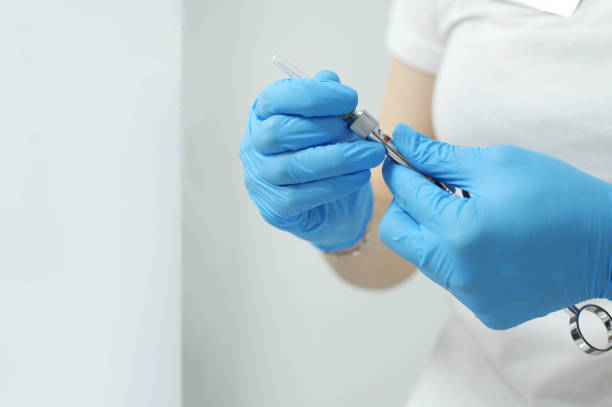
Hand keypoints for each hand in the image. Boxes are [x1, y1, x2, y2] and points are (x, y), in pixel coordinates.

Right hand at [239, 71, 385, 251]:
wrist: (332, 205)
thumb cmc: (326, 155)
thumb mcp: (330, 123)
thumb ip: (327, 101)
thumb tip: (329, 81)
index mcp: (263, 116)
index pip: (276, 99)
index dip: (313, 96)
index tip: (349, 99)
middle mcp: (255, 146)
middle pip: (279, 132)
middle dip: (325, 128)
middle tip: (360, 129)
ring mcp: (260, 179)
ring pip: (294, 166)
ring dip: (340, 158)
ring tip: (371, 153)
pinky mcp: (275, 208)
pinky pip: (303, 196)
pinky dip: (337, 184)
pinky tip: (360, 176)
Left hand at [379, 123, 611, 328]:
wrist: (609, 245)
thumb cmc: (559, 196)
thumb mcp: (496, 164)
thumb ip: (439, 156)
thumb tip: (402, 139)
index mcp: (457, 230)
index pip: (404, 191)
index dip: (399, 168)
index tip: (401, 155)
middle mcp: (455, 271)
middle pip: (395, 232)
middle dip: (405, 204)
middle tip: (431, 187)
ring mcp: (469, 296)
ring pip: (421, 255)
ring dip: (430, 230)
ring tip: (466, 212)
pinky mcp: (484, 310)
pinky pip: (450, 278)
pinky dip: (456, 256)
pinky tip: (487, 242)